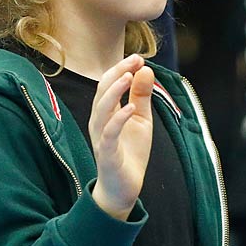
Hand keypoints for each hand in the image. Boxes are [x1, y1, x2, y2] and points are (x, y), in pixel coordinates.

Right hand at [88, 56, 155, 220]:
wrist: (123, 188)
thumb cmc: (129, 152)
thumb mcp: (141, 120)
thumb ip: (141, 96)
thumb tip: (145, 70)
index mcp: (106, 111)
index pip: (109, 83)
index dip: (122, 68)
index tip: (139, 57)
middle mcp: (99, 121)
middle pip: (102, 90)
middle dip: (118, 72)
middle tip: (135, 60)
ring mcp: (101, 136)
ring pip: (101, 108)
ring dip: (115, 90)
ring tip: (129, 76)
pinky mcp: (106, 153)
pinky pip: (109, 133)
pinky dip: (118, 118)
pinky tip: (130, 108)